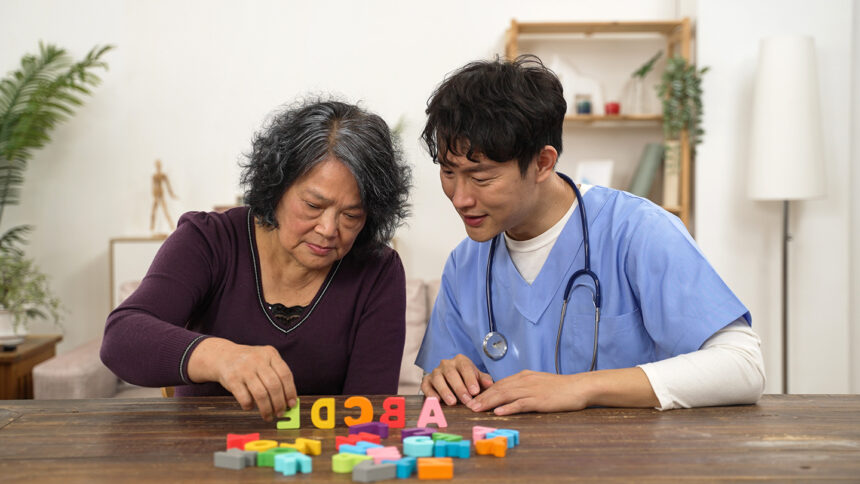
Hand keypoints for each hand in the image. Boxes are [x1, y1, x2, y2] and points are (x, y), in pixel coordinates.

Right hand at [188, 338, 296, 421]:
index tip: (292, 404)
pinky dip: (249, 406)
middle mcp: (258, 359)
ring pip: (261, 394)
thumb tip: (288, 402)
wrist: (222, 356)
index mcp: (270, 353)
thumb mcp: (264, 361)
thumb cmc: (249, 363)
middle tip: (280, 413)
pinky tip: (250, 407)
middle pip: (274, 386)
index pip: (285, 374)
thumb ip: (276, 376)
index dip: (290, 391)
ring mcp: (244, 369)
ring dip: (267, 409)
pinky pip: (245, 398)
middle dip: (279, 404)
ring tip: (268, 416)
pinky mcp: (232, 379)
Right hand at [420, 354, 493, 405]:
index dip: (470, 379)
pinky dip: (430, 393)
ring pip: (438, 379)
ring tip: (452, 402)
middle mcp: (446, 364)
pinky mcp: (426, 381)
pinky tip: (437, 401)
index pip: (465, 367)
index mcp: (460, 360)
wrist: (452, 380)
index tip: (475, 391)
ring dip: (445, 391)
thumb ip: (484, 380)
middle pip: (451, 373)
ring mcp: (435, 372)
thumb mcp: (477, 378)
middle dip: (459, 388)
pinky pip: (426, 386)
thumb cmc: (467, 379)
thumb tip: (489, 384)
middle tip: (467, 400)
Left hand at [467, 370, 586, 414]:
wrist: (579, 387)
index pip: (499, 384)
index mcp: (524, 377)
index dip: (485, 391)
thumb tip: (510, 394)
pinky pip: (521, 404)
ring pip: (505, 395)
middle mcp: (525, 381)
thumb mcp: (539, 383)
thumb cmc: (560, 388)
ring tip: (476, 409)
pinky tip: (498, 412)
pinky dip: (508, 408)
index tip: (473, 399)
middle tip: (469, 406)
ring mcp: (532, 390)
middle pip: (498, 389)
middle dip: (482, 397)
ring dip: (489, 402)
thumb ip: (524, 387)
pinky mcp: (539, 400)